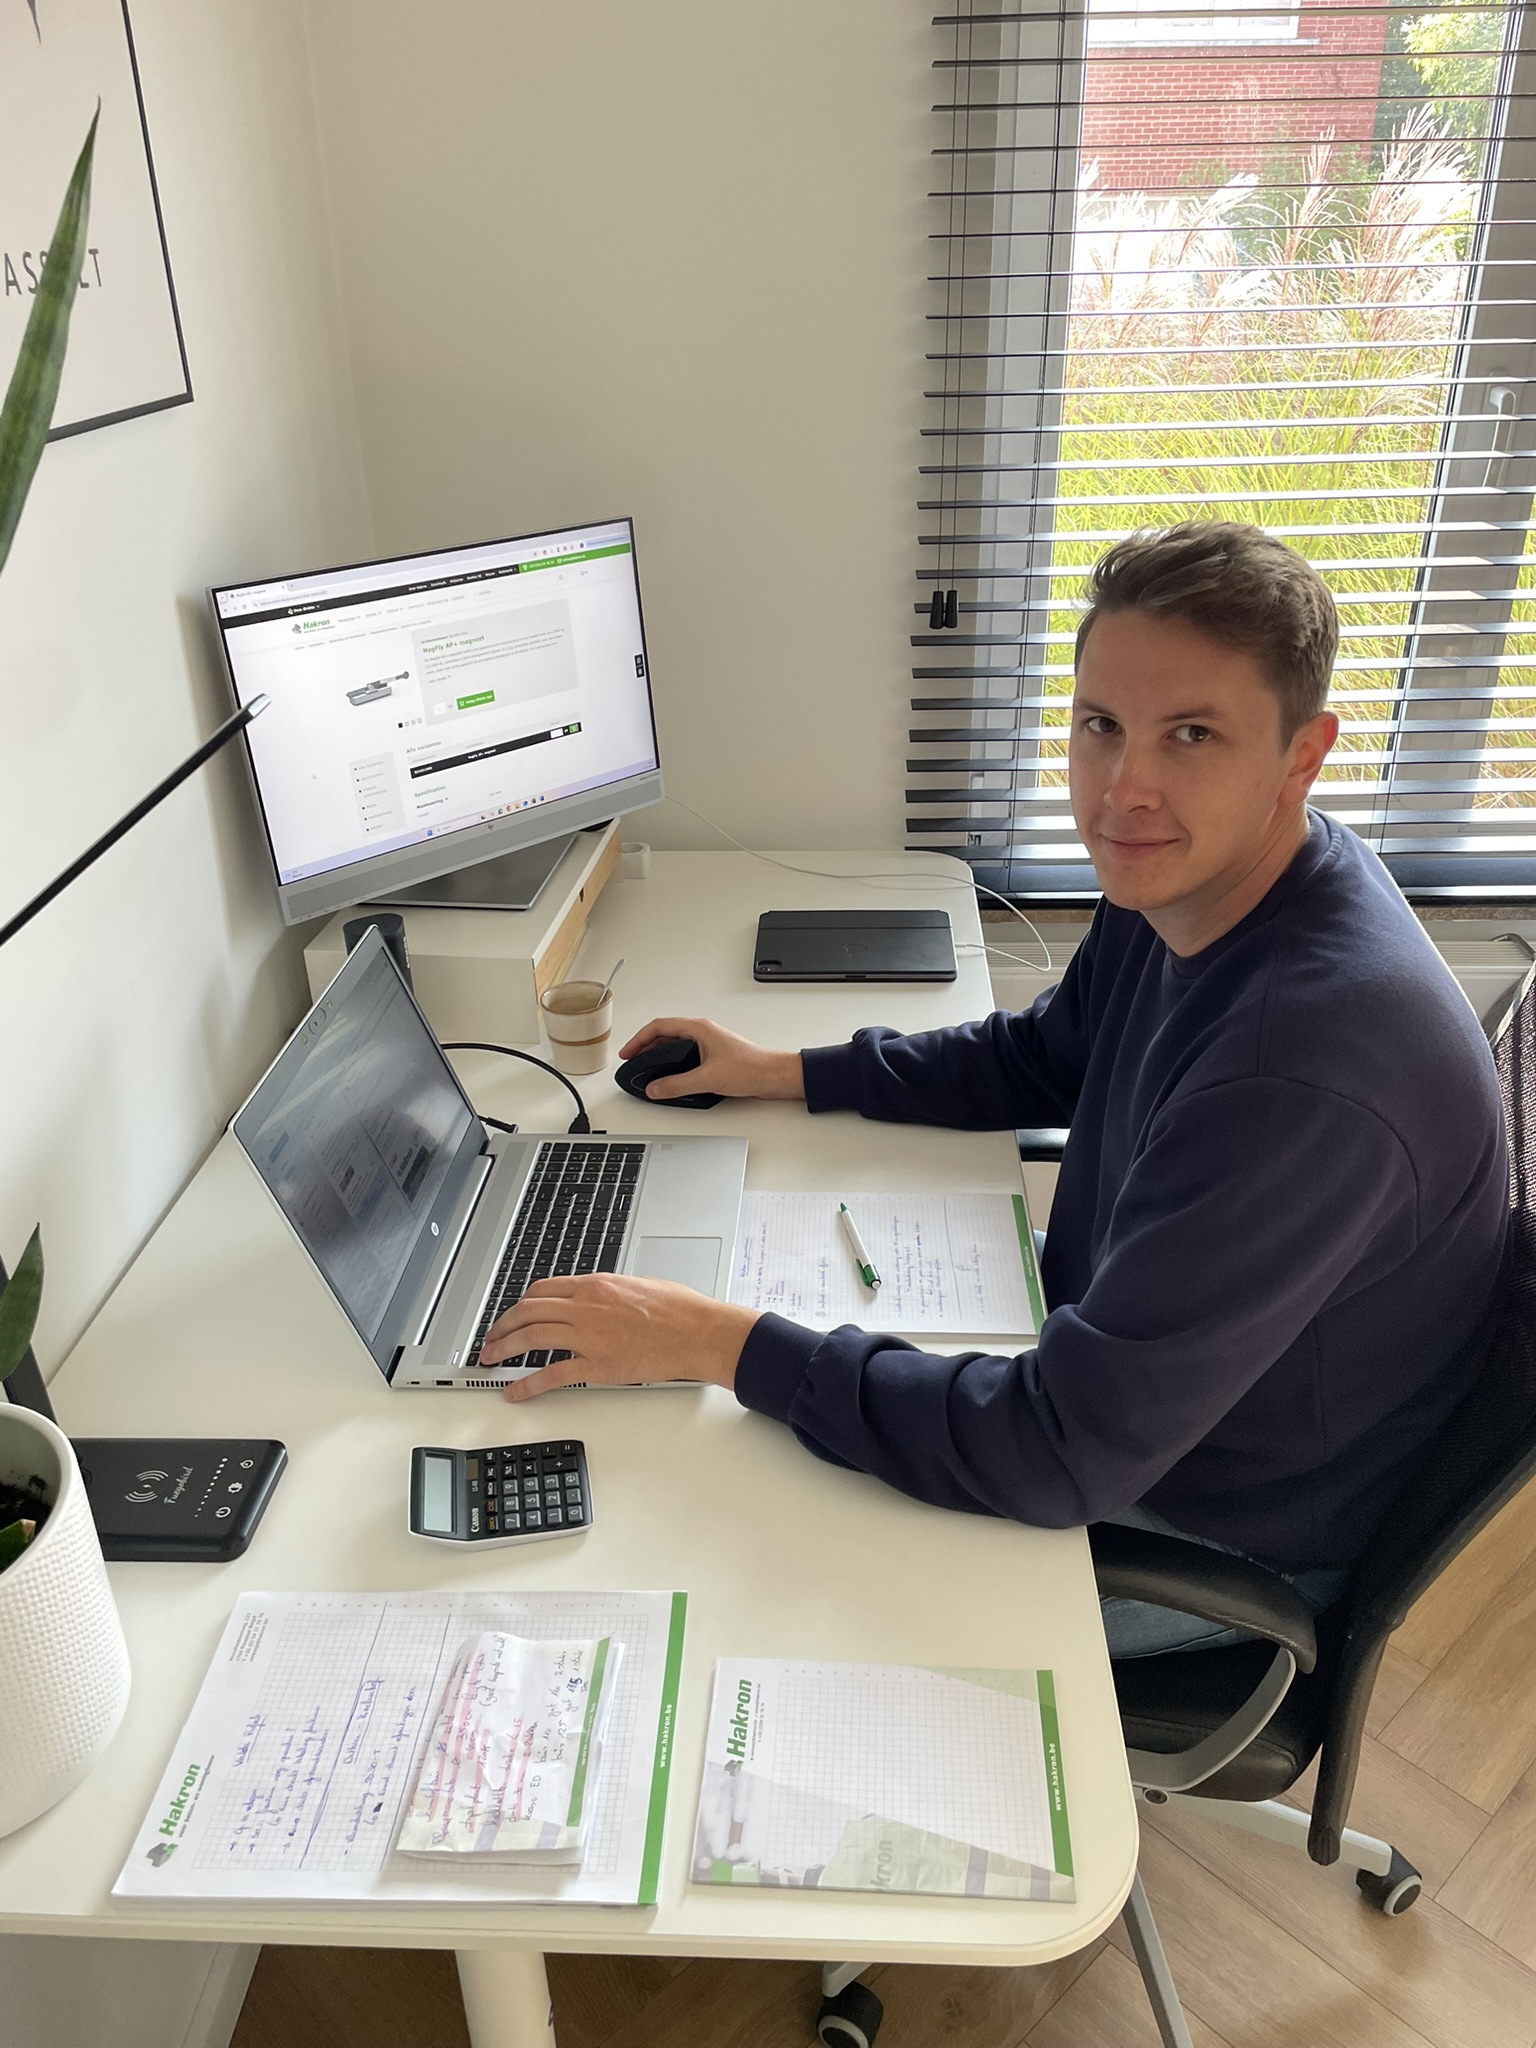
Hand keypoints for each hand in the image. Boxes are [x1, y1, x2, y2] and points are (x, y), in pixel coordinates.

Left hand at [481, 1273, 761, 1399]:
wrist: (698, 1331)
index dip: (520, 1304)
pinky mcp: (597, 1364)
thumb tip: (597, 1298)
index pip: (542, 1290)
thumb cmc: (680, 1309)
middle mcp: (585, 1306)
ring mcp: (589, 1336)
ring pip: (531, 1337)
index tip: (513, 1314)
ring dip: (504, 1348)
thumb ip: (610, 1292)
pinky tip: (514, 1391)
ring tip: (490, 1359)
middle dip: (502, 1325)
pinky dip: (527, 1384)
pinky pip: (552, 1374)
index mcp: (595, 1285)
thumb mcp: (638, 1285)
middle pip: (528, 1311)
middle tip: (490, 1338)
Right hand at [617, 1016, 803, 1102]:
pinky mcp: (714, 1058)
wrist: (775, 1076)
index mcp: (699, 1029)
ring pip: (675, 1046)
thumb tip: (655, 1088)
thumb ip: (677, 1084)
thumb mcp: (708, 1078)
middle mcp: (703, 1033)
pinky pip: (686, 1057)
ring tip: (647, 1070)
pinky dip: (673, 1064)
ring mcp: (709, 1045)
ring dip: (659, 1055)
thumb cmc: (751, 1068)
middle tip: (633, 1062)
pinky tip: (671, 1077)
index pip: (659, 1027)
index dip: (639, 1039)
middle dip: (645, 1048)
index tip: (628, 1053)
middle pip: (665, 1035)